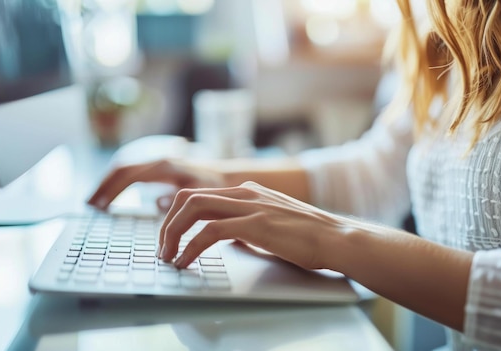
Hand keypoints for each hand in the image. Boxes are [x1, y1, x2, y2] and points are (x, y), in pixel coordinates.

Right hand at [87, 159, 225, 210]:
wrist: (227, 177)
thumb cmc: (215, 187)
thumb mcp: (200, 194)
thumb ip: (180, 199)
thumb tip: (157, 204)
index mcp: (164, 166)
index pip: (128, 175)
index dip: (111, 190)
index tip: (98, 205)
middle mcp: (158, 162)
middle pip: (121, 170)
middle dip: (103, 186)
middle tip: (88, 204)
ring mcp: (158, 164)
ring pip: (125, 170)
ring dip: (109, 185)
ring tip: (94, 202)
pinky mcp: (159, 170)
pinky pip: (133, 175)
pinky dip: (119, 185)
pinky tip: (111, 199)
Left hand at [158, 181, 346, 270]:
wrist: (337, 238)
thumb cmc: (309, 236)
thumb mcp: (271, 223)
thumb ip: (246, 224)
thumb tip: (224, 238)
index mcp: (247, 191)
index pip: (198, 195)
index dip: (176, 217)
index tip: (170, 239)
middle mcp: (245, 193)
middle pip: (188, 197)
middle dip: (167, 224)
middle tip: (163, 249)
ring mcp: (251, 206)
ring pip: (193, 208)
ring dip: (173, 234)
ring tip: (169, 257)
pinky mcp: (256, 224)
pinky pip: (210, 231)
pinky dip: (192, 247)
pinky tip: (187, 261)